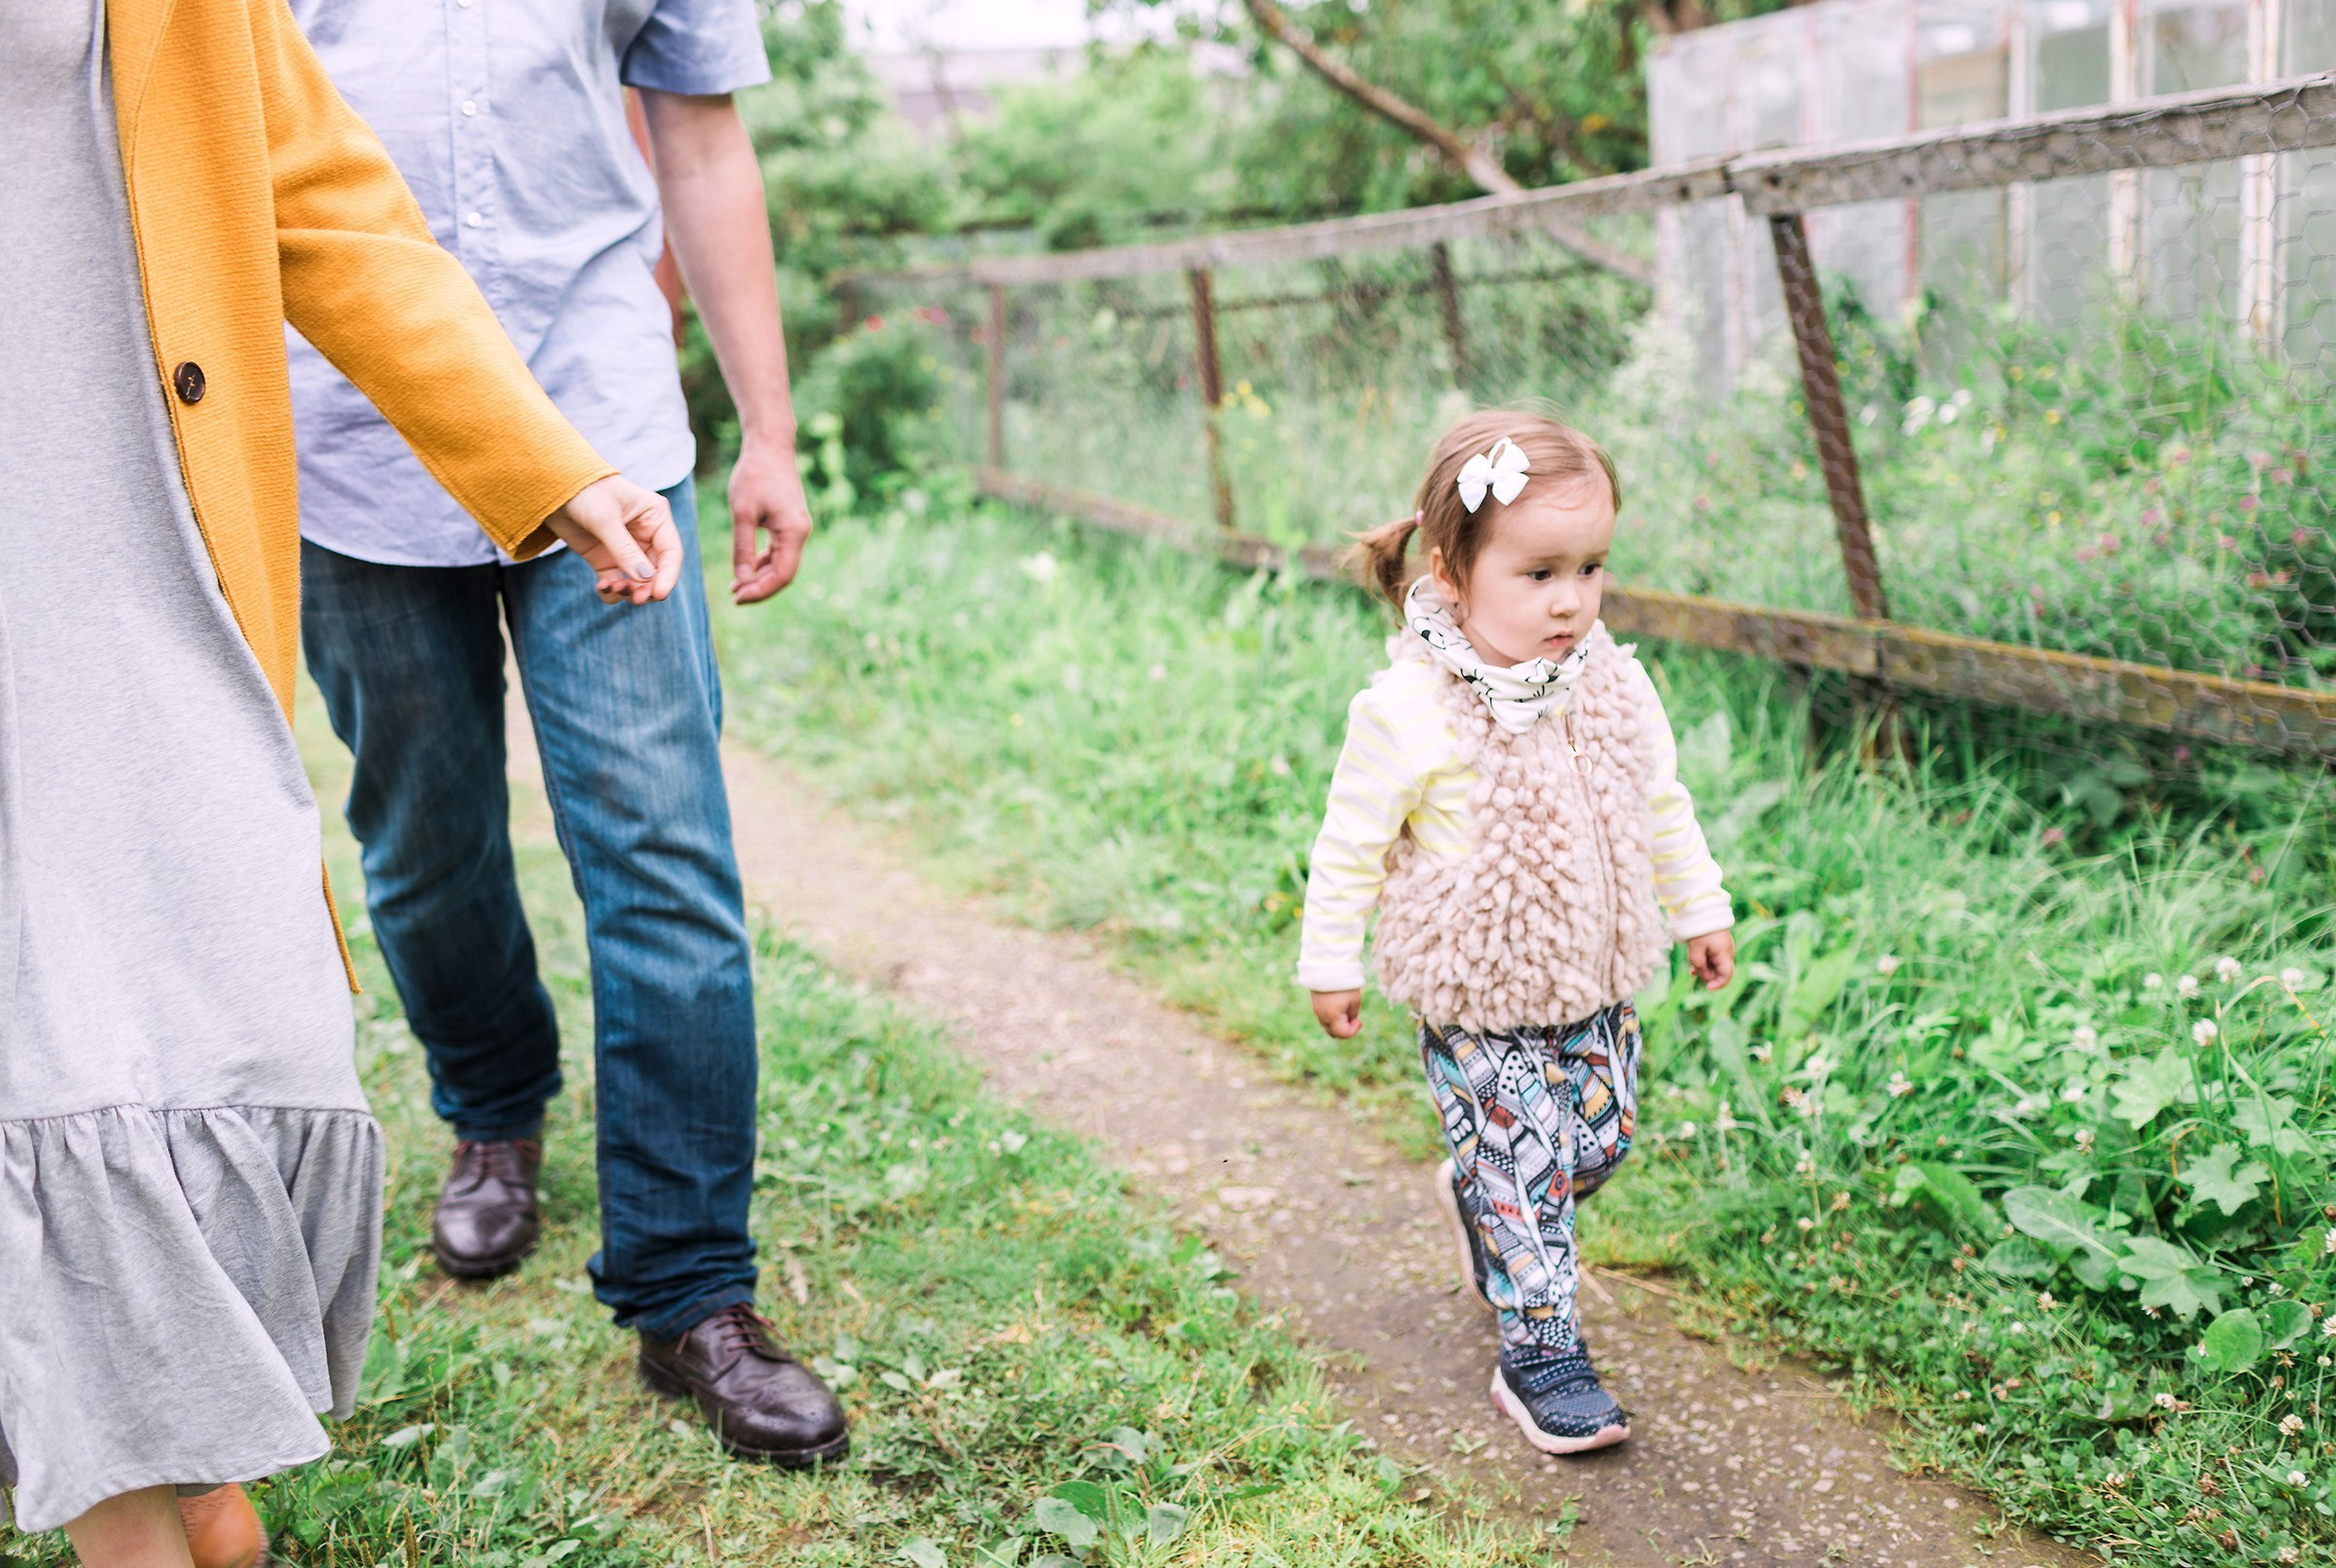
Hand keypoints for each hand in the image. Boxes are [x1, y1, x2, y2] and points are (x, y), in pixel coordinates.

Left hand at [548, 476, 682, 605]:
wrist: (551, 487)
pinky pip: (616, 583)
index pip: (671, 552)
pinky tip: (601, 587)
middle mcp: (645, 535)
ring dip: (629, 592)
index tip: (658, 594)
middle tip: (636, 598)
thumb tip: (646, 579)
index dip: (668, 576)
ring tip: (613, 589)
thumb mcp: (605, 519)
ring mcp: (625, 550)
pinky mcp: (605, 560)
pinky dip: (611, 592)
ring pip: (638, 582)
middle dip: (648, 588)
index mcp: (655, 517)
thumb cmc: (583, 491)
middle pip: (657, 572)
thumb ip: (625, 550)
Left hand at [729, 435, 812, 603]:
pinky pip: (780, 551)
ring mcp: (797, 529)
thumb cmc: (754, 475)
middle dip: (761, 588)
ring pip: (782, 564)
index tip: (737, 597)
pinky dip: (764, 563)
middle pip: (785, 574)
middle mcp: (801, 533)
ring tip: (736, 585)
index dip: (760, 591)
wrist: (770, 447)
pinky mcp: (790, 523)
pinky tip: (747, 568)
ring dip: (761, 577)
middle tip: (735, 596)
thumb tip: (742, 579)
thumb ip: (743, 548)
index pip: (782, 575)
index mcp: (794, 532)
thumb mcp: (743, 513)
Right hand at [1311, 989, 1362, 1038]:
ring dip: (1338, 1025)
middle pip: (1333, 1033)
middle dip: (1345, 1030)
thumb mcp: (1355, 1001)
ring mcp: (1317, 1011)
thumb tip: (1349, 1020)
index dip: (1354, 1030)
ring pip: (1328, 1026)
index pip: (1343, 1034)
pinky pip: (1324, 1018)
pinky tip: (1340, 1008)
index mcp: (1333, 1017)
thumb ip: (1352, 1015)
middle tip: (1355, 1020)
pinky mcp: (1315, 1004)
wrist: (1329, 966)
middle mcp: (1322, 1016)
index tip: (1360, 1020)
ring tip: (1347, 1012)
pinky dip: (1332, 1018)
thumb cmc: (1345, 984)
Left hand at [1688, 931, 1735, 990]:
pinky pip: (1714, 958)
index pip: (1727, 974)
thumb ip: (1699, 965)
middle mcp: (1727, 952)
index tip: (1707, 988)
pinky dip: (1705, 963)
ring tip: (1692, 971)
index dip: (1719, 984)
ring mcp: (1723, 948)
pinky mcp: (1718, 944)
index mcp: (1724, 953)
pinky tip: (1694, 968)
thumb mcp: (1695, 949)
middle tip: (1694, 974)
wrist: (1702, 910)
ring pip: (1716, 965)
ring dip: (1705, 970)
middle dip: (1709, 976)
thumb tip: (1704, 977)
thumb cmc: (1699, 930)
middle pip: (1721, 971)